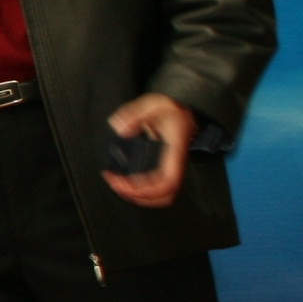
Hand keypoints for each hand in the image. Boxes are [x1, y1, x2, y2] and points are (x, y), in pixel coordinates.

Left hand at [103, 93, 193, 208]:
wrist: (186, 107)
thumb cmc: (172, 107)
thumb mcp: (153, 104)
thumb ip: (135, 115)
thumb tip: (120, 130)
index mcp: (174, 152)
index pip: (168, 182)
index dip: (146, 190)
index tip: (122, 183)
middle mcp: (176, 163)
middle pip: (167, 195)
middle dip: (141, 196)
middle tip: (116, 185)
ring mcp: (173, 166)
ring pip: (165, 195)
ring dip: (142, 196)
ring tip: (120, 187)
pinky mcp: (168, 166)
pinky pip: (160, 187)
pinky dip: (145, 191)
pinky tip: (129, 183)